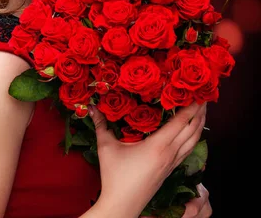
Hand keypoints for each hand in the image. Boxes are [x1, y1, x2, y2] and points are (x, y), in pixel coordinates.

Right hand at [88, 101, 206, 217]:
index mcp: (158, 145)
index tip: (196, 93)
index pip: (180, 122)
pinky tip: (192, 135)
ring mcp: (172, 163)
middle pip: (193, 130)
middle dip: (200, 113)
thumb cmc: (114, 176)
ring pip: (194, 142)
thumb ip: (101, 125)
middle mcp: (170, 153)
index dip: (190, 107)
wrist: (122, 204)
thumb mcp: (106, 147)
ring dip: (200, 126)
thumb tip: (92, 107)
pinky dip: (194, 139)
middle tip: (204, 97)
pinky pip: (188, 151)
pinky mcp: (170, 170)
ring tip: (202, 112)